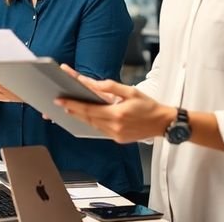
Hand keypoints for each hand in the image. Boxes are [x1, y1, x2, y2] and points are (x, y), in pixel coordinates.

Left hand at [53, 64, 173, 143]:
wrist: (163, 123)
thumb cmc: (149, 105)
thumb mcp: (131, 91)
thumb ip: (111, 87)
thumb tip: (94, 83)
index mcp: (117, 114)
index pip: (89, 109)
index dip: (73, 104)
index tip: (60, 100)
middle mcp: (115, 127)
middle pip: (87, 118)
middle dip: (72, 110)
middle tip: (59, 103)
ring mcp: (116, 135)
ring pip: (92, 126)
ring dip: (80, 117)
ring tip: (68, 108)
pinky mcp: (118, 139)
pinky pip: (100, 131)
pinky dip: (91, 123)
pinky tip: (85, 116)